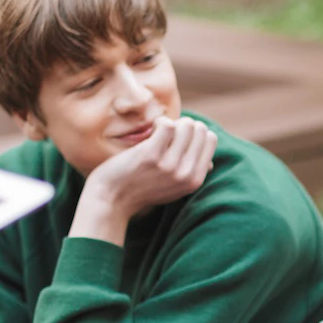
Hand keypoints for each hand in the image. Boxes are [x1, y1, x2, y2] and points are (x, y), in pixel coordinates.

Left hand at [74, 117, 216, 242]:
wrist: (111, 200)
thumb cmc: (142, 190)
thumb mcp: (175, 189)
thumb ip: (192, 174)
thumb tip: (210, 162)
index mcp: (195, 180)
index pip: (210, 139)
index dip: (195, 132)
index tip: (179, 138)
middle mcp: (186, 174)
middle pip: (200, 129)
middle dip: (185, 125)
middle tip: (167, 133)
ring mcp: (170, 165)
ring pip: (186, 125)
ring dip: (172, 123)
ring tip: (159, 131)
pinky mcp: (151, 155)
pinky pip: (167, 124)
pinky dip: (159, 122)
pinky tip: (151, 130)